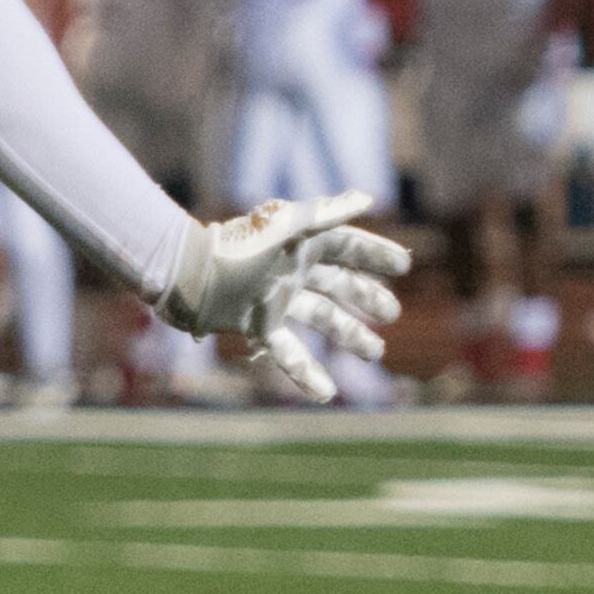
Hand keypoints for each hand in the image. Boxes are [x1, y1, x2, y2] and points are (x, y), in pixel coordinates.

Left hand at [162, 192, 410, 405]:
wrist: (190, 276)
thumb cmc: (237, 247)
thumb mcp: (286, 226)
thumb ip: (325, 212)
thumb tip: (366, 199)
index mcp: (301, 243)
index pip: (348, 245)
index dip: (375, 254)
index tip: (404, 266)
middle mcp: (292, 270)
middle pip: (339, 285)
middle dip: (367, 298)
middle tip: (393, 315)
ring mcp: (277, 299)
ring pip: (322, 319)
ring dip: (349, 335)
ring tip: (375, 352)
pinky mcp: (258, 325)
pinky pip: (289, 352)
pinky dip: (307, 374)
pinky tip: (326, 394)